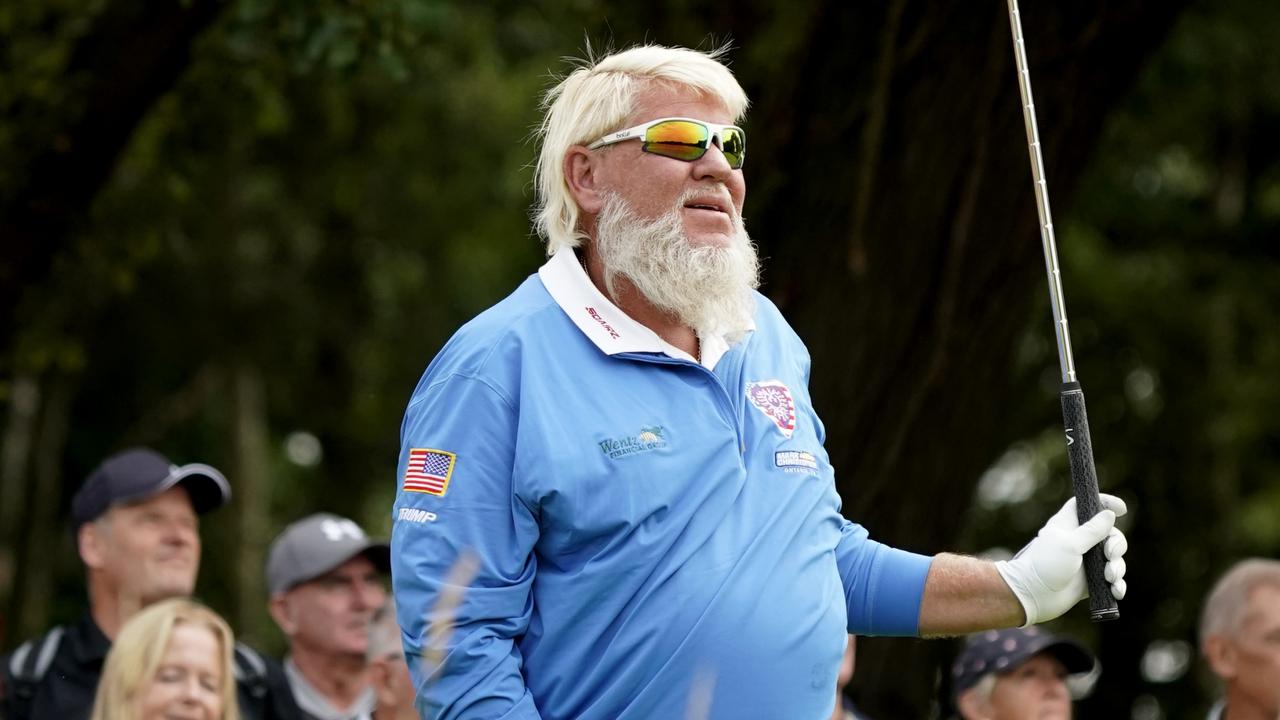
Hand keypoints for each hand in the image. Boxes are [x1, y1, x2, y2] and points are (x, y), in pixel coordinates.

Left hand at [994, 494, 1128, 625]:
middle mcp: (1080, 540)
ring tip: (1109, 578)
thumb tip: (1109, 514)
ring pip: (1114, 558)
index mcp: (1069, 524)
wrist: (1033, 595)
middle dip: (1117, 544)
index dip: (1105, 503)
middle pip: (1110, 534)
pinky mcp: (1091, 581)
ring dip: (1117, 567)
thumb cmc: (1046, 565)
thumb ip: (1092, 530)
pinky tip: (1115, 591)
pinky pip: (1112, 580)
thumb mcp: (1070, 544)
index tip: (1122, 509)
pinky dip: (1117, 584)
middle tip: (1110, 554)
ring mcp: (1086, 561)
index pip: (1087, 506)